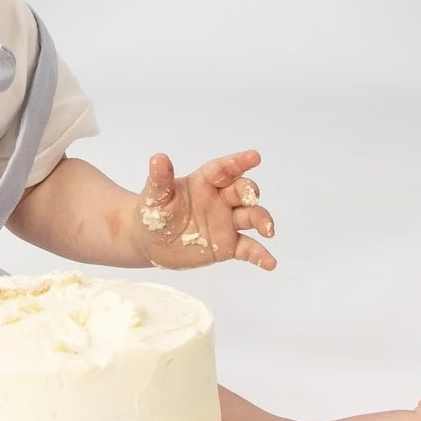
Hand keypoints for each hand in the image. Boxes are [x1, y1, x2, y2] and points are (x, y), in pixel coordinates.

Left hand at [135, 149, 276, 270]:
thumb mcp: (155, 196)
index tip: (254, 157)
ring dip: (262, 220)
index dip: (239, 162)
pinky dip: (260, 255)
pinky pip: (248, 248)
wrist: (150, 243)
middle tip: (251, 199)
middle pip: (243, 191)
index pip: (224, 169)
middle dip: (250, 192)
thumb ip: (160, 179)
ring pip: (251, 217)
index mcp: (205, 182)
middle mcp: (221, 199)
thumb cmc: (154, 212)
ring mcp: (227, 222)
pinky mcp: (228, 245)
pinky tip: (269, 262)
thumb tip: (158, 158)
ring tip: (268, 230)